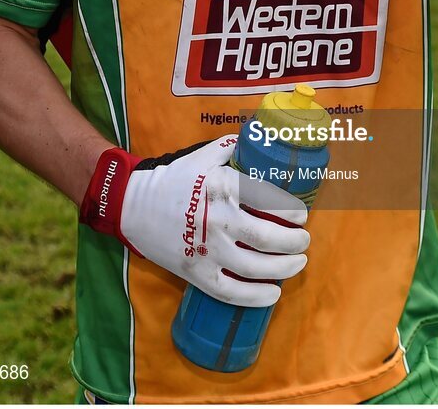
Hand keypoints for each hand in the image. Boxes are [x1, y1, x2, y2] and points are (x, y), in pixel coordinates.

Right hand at [79, 136, 309, 307]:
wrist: (133, 204)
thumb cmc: (173, 178)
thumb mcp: (204, 155)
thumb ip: (233, 148)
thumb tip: (260, 139)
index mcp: (223, 187)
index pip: (268, 200)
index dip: (291, 211)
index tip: (301, 215)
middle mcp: (219, 220)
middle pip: (268, 238)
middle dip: (294, 242)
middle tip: (304, 240)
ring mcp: (207, 250)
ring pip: (255, 267)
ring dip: (283, 269)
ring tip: (298, 264)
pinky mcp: (196, 273)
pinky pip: (230, 291)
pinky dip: (255, 297)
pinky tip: (274, 294)